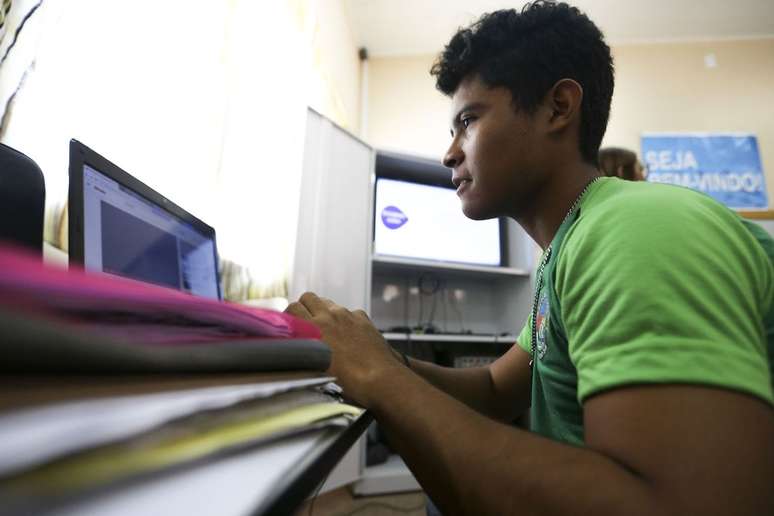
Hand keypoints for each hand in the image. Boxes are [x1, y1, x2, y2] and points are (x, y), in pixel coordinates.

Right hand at [286, 292, 402, 407]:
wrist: (381, 379)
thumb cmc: (349, 381)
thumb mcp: (316, 369)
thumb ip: (303, 352)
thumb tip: (295, 344)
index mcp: (315, 328)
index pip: (293, 308)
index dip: (289, 316)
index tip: (290, 326)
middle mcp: (331, 316)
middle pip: (309, 297)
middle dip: (304, 307)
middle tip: (304, 322)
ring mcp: (348, 315)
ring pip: (328, 303)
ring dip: (323, 311)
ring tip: (325, 329)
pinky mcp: (363, 319)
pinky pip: (348, 311)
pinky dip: (344, 318)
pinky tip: (346, 334)